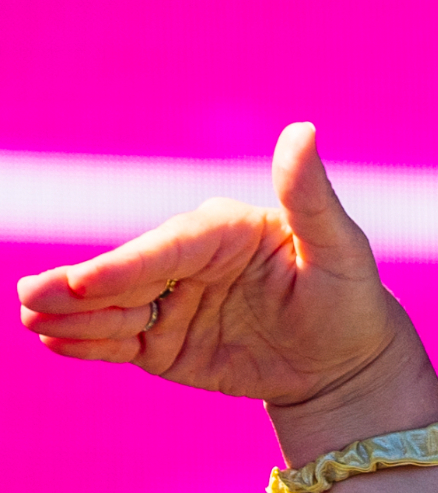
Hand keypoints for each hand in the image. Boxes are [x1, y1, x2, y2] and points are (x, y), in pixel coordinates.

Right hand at [15, 121, 437, 456]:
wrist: (349, 362)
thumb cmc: (350, 296)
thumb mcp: (341, 249)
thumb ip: (310, 196)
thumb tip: (302, 130)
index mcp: (222, 230)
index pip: (169, 248)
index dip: (128, 266)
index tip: (88, 282)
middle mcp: (189, 262)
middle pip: (129, 275)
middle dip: (79, 288)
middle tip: (32, 298)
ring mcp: (173, 301)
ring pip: (117, 309)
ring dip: (73, 315)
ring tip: (33, 320)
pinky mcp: (166, 341)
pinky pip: (123, 341)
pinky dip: (89, 343)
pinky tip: (55, 343)